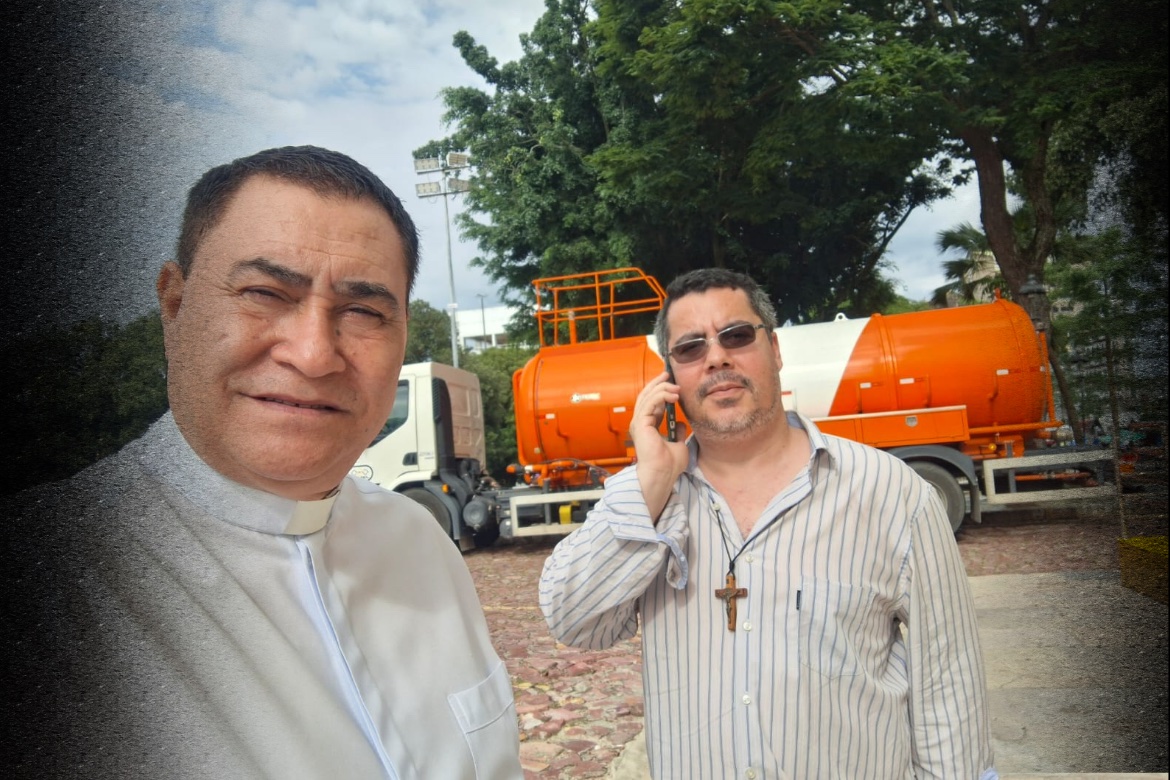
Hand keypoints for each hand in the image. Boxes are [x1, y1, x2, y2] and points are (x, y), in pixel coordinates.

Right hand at [630, 371, 689, 521]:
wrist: (662, 474)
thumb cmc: (668, 465)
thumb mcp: (678, 444)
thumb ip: (679, 432)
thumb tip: (682, 424)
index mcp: (647, 427)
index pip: (651, 403)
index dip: (660, 391)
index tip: (671, 384)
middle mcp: (640, 424)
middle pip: (646, 396)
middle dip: (657, 384)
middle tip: (668, 374)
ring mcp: (639, 423)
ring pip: (647, 397)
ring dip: (662, 389)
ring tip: (675, 387)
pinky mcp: (640, 424)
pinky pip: (649, 404)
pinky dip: (660, 396)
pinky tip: (672, 395)